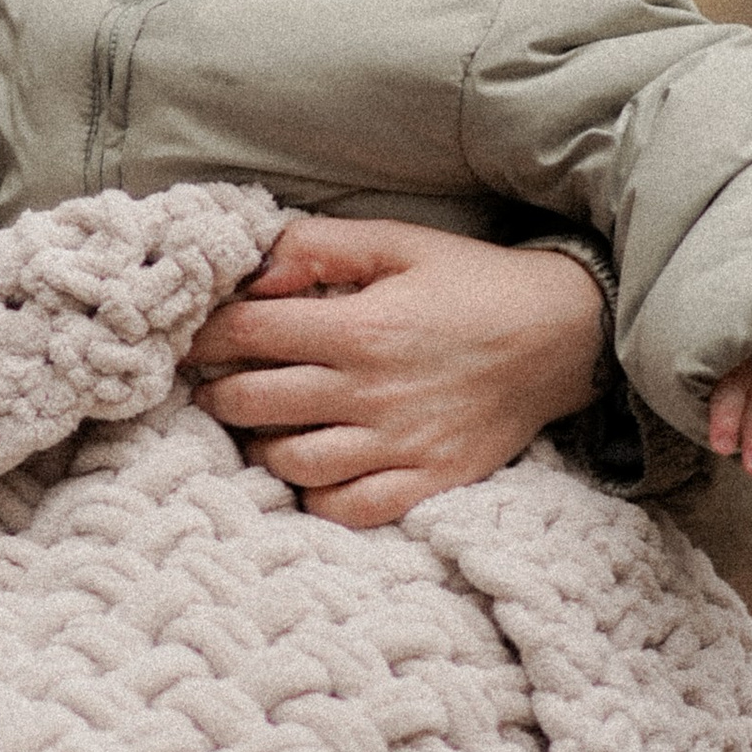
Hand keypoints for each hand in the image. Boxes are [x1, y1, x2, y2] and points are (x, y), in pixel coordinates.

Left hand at [188, 217, 604, 530]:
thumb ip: (322, 246)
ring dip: (260, 446)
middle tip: (209, 385)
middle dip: (217, 392)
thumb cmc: (472, 283)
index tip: (189, 340)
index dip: (205, 336)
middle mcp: (373, 391)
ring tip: (258, 427)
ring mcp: (401, 444)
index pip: (249, 333)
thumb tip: (258, 273)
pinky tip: (310, 472)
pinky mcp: (429, 481)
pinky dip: (317, 497)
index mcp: (360, 327)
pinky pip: (350, 509)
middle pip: (254, 402)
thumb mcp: (398, 243)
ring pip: (292, 463)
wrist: (562, 335)